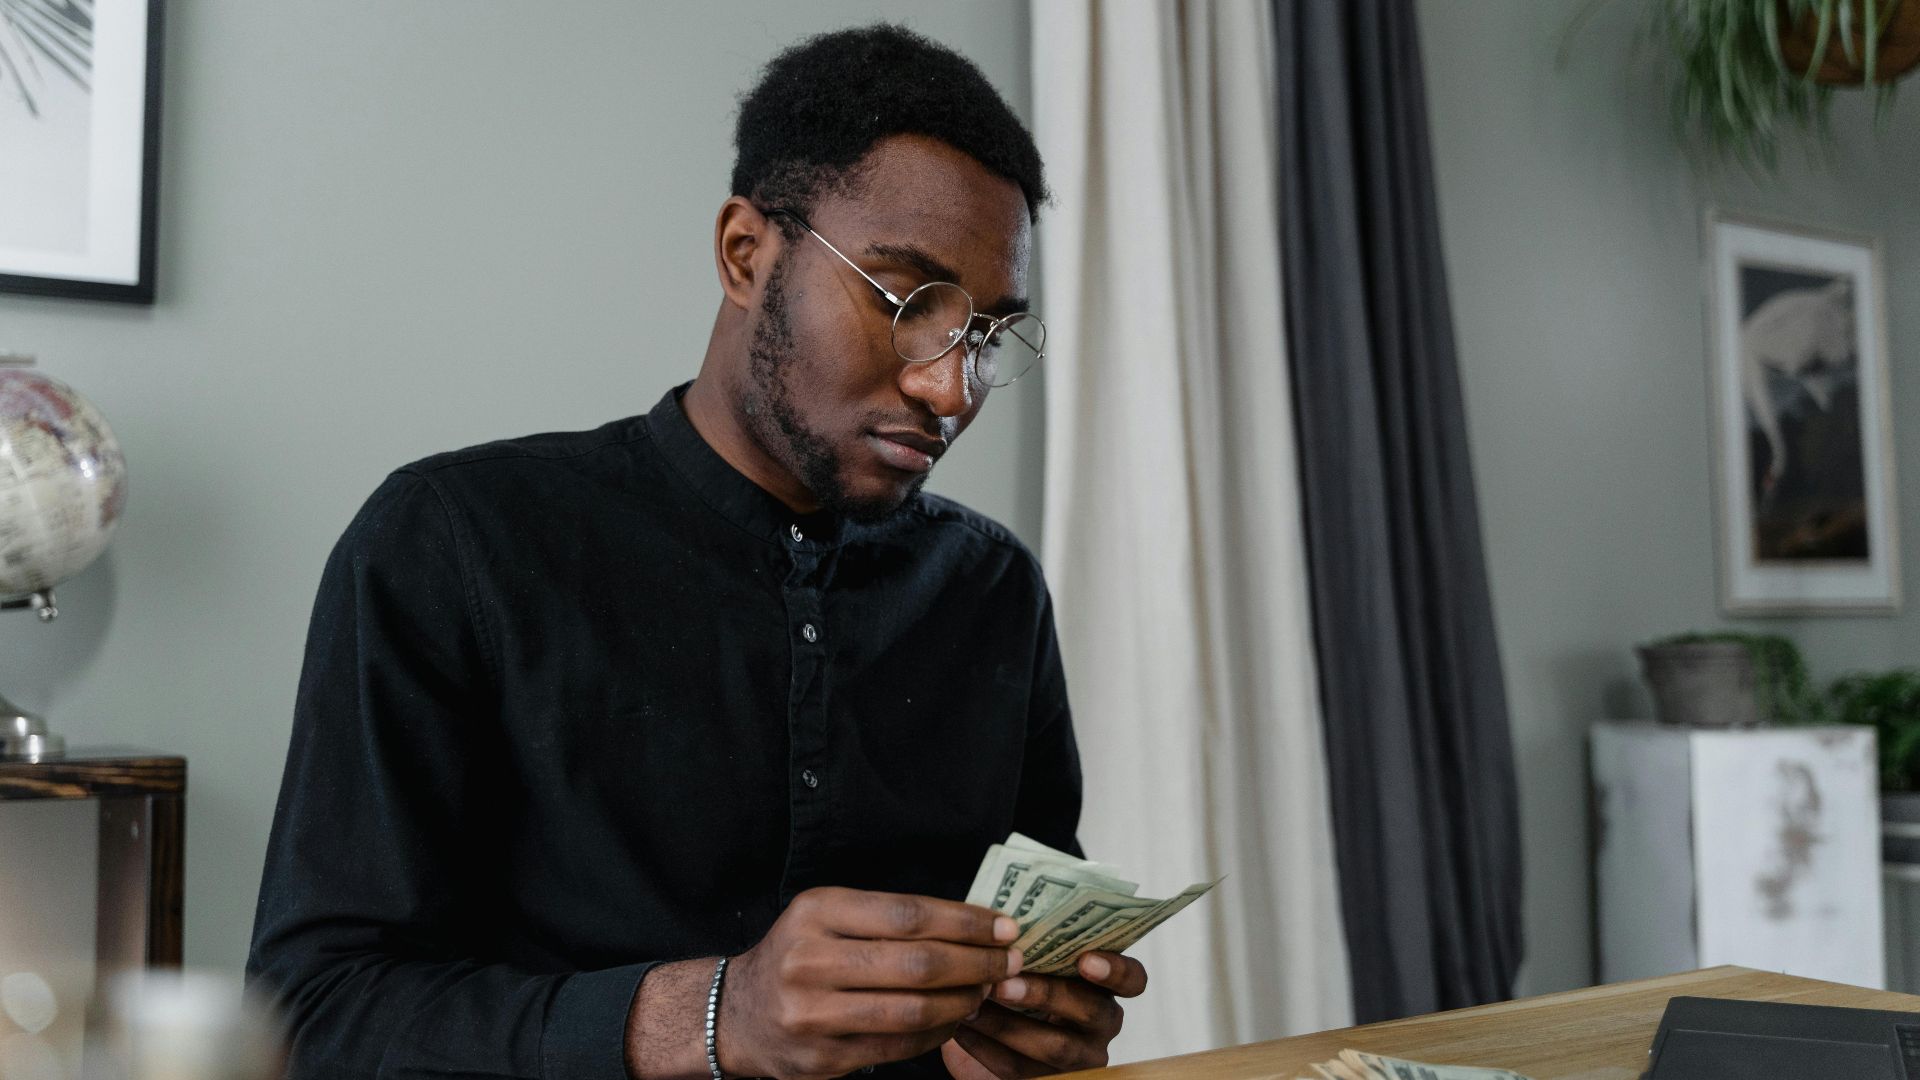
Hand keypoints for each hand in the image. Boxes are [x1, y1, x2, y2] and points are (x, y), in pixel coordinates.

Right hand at [720, 887, 1022, 1079]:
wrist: (737, 1014)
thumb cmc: (799, 955)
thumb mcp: (827, 916)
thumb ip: (888, 918)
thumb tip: (974, 923)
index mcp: (816, 912)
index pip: (908, 914)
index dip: (965, 922)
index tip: (1004, 927)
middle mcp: (809, 960)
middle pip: (917, 963)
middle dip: (976, 963)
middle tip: (1010, 961)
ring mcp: (813, 1014)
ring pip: (913, 1011)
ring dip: (963, 1001)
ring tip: (987, 991)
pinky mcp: (822, 1058)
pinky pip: (898, 1047)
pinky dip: (937, 1034)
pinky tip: (955, 1019)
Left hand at [940, 951, 1147, 1077]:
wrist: (987, 1034)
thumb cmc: (1014, 983)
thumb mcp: (1028, 962)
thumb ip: (1029, 944)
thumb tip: (1000, 918)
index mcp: (1105, 985)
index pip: (1133, 979)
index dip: (1116, 970)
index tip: (1086, 958)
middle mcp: (1102, 1023)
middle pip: (1091, 1011)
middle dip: (1045, 995)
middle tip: (1004, 983)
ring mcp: (1081, 1058)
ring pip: (1056, 1046)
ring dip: (1009, 1024)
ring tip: (973, 1003)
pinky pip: (1021, 1069)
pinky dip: (987, 1048)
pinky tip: (960, 1029)